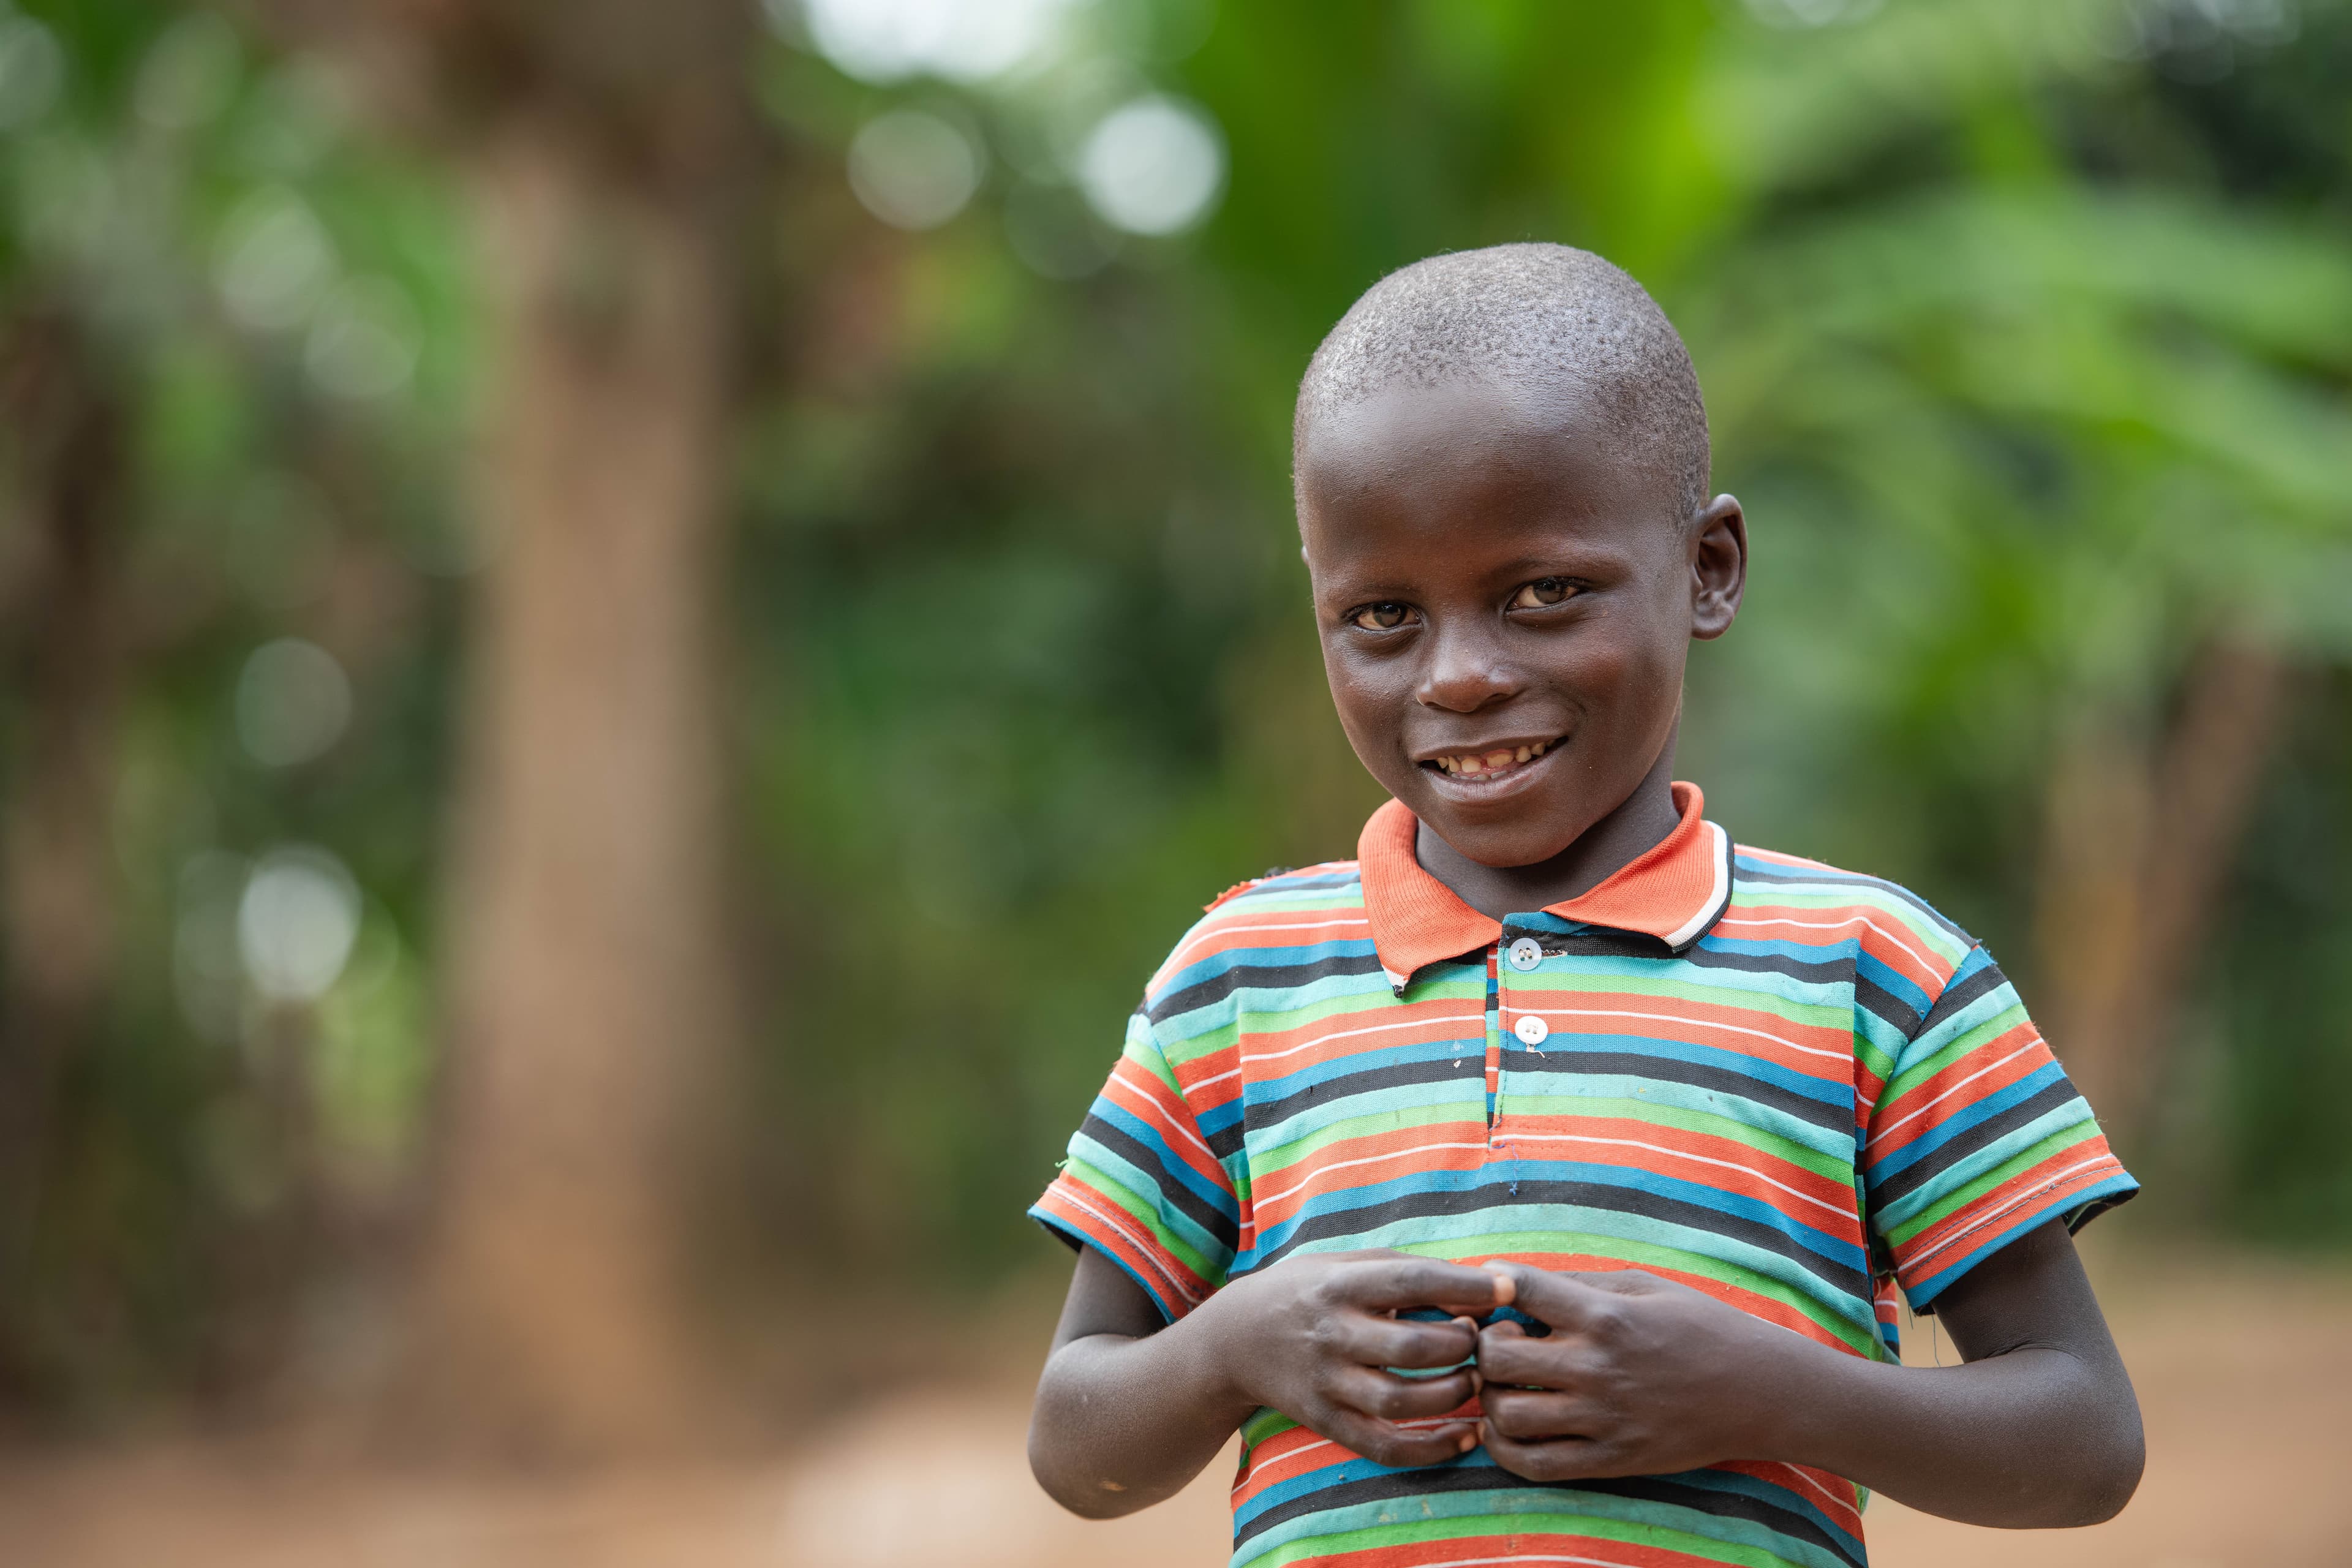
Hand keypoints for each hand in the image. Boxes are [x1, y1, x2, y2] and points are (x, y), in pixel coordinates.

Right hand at [1199, 1249, 1506, 1467]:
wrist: (1235, 1340)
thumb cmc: (1308, 1292)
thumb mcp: (1345, 1264)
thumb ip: (1406, 1271)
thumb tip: (1482, 1284)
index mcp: (1339, 1285)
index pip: (1410, 1282)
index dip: (1465, 1286)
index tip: (1508, 1289)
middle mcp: (1331, 1333)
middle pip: (1412, 1346)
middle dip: (1461, 1345)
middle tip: (1480, 1340)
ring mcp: (1327, 1382)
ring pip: (1401, 1400)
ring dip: (1452, 1393)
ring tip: (1472, 1380)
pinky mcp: (1326, 1421)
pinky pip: (1386, 1445)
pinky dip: (1432, 1448)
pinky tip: (1465, 1437)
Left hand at [1474, 1262, 1807, 1479]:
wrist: (1759, 1391)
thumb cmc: (1700, 1326)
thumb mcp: (1644, 1285)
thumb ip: (1579, 1283)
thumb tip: (1515, 1284)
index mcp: (1606, 1315)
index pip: (1519, 1289)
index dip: (1488, 1283)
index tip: (1490, 1289)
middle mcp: (1597, 1367)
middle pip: (1496, 1357)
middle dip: (1483, 1345)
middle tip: (1498, 1342)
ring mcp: (1603, 1419)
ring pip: (1506, 1414)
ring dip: (1490, 1398)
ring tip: (1504, 1386)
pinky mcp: (1610, 1460)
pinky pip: (1534, 1464)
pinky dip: (1503, 1448)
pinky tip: (1506, 1428)